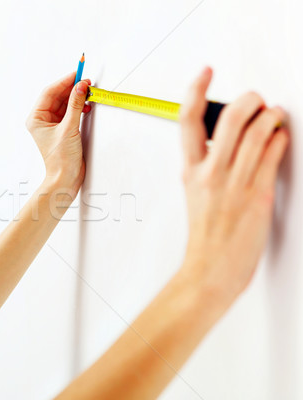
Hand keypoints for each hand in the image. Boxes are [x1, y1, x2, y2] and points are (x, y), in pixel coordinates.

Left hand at [25, 71, 91, 199]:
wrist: (65, 178)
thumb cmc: (60, 159)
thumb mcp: (69, 128)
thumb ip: (76, 105)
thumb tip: (80, 87)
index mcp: (36, 118)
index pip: (49, 93)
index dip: (64, 82)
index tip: (77, 74)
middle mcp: (42, 120)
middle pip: (57, 96)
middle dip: (72, 88)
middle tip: (86, 82)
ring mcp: (52, 124)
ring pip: (64, 103)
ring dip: (76, 97)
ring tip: (88, 92)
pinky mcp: (62, 129)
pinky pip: (69, 112)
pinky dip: (78, 107)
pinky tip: (86, 105)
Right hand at [178, 66, 288, 299]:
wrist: (210, 268)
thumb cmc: (205, 235)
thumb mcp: (195, 194)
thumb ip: (206, 165)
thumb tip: (225, 140)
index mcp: (191, 170)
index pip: (187, 120)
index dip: (196, 90)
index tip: (205, 72)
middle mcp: (210, 172)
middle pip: (229, 119)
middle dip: (248, 100)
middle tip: (255, 98)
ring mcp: (233, 183)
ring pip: (255, 133)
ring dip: (270, 116)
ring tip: (274, 115)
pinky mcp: (257, 195)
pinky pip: (271, 155)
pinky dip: (279, 139)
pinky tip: (280, 137)